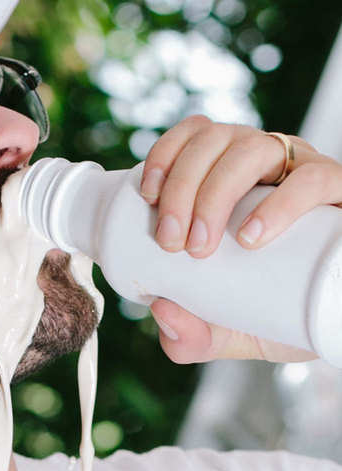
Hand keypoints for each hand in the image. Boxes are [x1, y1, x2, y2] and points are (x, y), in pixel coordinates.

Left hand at [140, 115, 341, 362]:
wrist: (339, 323)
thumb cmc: (278, 312)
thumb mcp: (227, 329)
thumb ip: (191, 335)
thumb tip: (160, 310)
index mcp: (231, 173)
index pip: (194, 136)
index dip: (165, 154)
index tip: (147, 197)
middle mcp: (265, 161)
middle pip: (212, 141)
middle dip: (180, 186)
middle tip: (171, 241)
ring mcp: (303, 171)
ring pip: (251, 148)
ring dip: (214, 192)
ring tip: (203, 246)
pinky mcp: (340, 191)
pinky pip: (312, 178)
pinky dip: (278, 203)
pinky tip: (251, 236)